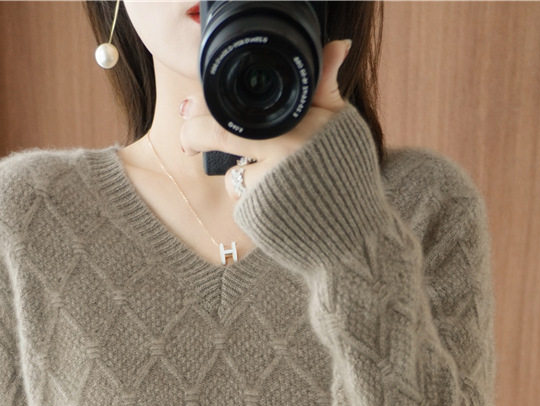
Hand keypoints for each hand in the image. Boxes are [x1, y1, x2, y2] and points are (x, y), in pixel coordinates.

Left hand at [179, 38, 351, 202]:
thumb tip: (337, 46)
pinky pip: (242, 205)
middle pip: (216, 137)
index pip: (232, 111)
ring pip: (232, 177)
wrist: (351, 226)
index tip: (190, 108)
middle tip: (188, 143)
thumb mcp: (339, 122)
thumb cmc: (346, 169)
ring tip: (263, 176)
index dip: (204, 109)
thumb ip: (326, 85)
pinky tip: (273, 200)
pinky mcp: (259, 219)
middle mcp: (277, 155)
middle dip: (194, 137)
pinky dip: (252, 200)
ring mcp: (266, 190)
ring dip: (238, 175)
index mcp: (292, 127)